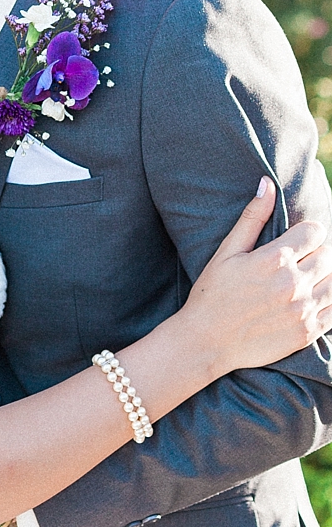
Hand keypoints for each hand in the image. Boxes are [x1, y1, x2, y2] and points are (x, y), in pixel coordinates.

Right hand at [188, 178, 331, 372]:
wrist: (206, 342)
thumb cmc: (212, 293)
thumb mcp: (227, 252)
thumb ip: (251, 218)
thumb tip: (266, 184)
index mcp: (274, 259)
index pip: (315, 232)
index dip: (307, 233)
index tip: (296, 240)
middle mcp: (293, 283)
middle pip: (328, 254)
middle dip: (316, 253)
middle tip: (297, 261)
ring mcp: (303, 310)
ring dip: (324, 276)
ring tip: (304, 280)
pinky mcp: (307, 332)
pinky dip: (328, 301)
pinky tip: (309, 299)